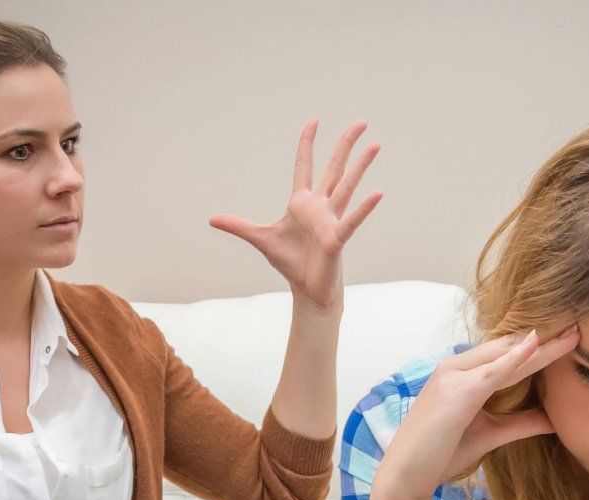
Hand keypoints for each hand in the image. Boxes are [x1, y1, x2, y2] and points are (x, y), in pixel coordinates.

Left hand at [209, 119, 381, 310]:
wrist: (306, 289)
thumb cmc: (289, 263)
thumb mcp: (260, 239)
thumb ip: (238, 226)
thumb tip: (211, 218)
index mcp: (301, 203)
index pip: (304, 165)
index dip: (308, 143)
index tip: (314, 121)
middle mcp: (320, 206)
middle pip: (334, 168)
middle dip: (346, 145)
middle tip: (361, 123)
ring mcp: (331, 220)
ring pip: (347, 186)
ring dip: (361, 166)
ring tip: (375, 145)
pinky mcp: (337, 238)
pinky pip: (352, 220)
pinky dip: (365, 208)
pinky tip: (377, 193)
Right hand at [374, 327, 581, 499]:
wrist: (405, 476)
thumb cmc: (440, 455)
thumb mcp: (490, 434)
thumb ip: (520, 422)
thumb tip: (554, 419)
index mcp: (459, 373)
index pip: (504, 351)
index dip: (536, 343)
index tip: (568, 336)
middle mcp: (454, 367)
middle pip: (507, 346)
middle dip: (545, 336)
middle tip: (579, 325)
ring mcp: (453, 377)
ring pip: (505, 354)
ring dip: (541, 343)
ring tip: (573, 331)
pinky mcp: (457, 393)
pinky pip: (492, 371)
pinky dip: (516, 357)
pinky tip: (537, 343)